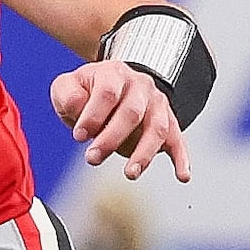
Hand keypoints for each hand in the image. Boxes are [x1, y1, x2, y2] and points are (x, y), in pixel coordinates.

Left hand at [49, 59, 190, 181]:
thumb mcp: (68, 86)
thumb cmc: (88, 91)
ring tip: (130, 173)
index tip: (79, 136)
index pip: (108, 93)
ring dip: (144, 153)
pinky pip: (178, 140)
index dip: (93, 116)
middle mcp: (140, 86)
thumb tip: (77, 107)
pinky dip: (182, 158)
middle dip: (111, 138)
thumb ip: (67, 94)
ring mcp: (157, 103)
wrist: (112, 86)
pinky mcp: (168, 122)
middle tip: (92, 158)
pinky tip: (183, 175)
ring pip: (157, 128)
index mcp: (114, 74)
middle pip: (132, 112)